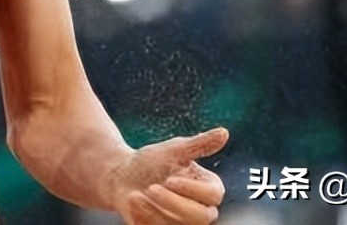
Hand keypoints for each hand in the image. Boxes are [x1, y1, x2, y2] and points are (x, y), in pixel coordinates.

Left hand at [107, 127, 228, 224]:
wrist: (122, 178)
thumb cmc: (151, 162)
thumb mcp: (173, 150)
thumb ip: (199, 144)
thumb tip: (224, 132)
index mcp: (209, 188)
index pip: (213, 195)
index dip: (191, 190)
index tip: (169, 179)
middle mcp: (202, 210)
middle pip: (201, 217)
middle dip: (173, 203)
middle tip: (151, 188)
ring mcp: (184, 224)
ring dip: (154, 209)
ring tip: (136, 193)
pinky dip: (143, 216)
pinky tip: (133, 202)